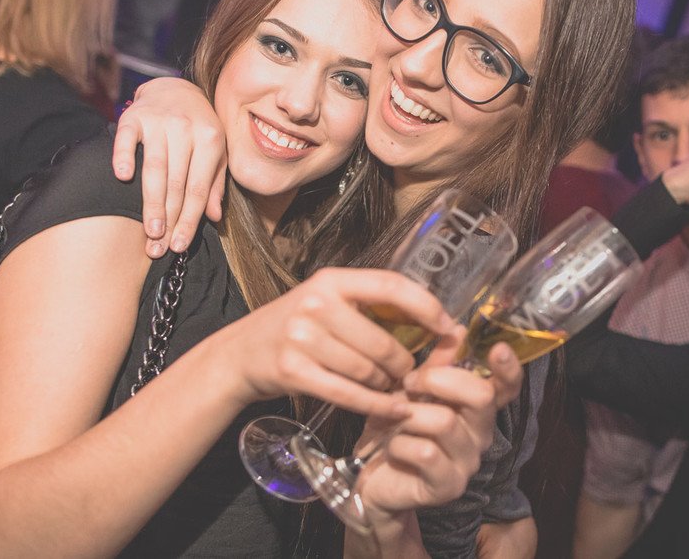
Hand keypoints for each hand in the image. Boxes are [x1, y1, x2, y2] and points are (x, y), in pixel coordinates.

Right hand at [111, 77, 227, 257]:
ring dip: (151, 203)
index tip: (179, 245)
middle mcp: (186, 129)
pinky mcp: (134, 116)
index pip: (199, 189)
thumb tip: (214, 217)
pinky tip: (122, 177)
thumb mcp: (216, 152)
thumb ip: (215, 183)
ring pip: (155, 169)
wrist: (175, 89)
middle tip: (159, 248)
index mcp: (211, 139)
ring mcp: (159, 121)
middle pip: (177, 184)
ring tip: (149, 231)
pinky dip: (124, 157)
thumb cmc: (199, 129)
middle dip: (169, 219)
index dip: (189, 220)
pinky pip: (127, 140)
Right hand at [211, 268, 459, 417]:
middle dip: (404, 363)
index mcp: (331, 280)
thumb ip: (367, 305)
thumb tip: (432, 320)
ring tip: (394, 388)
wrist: (240, 353)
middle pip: (382, 341)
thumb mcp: (325, 301)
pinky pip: (349, 394)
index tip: (448, 328)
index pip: (390, 286)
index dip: (426, 307)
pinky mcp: (293, 372)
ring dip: (388, 385)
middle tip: (412, 373)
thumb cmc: (296, 327)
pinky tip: (392, 409)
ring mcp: (301, 338)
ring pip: (367, 370)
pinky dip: (376, 405)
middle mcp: (315, 304)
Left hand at [355, 340, 523, 519]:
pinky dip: (399, 444)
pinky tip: (392, 448)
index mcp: (474, 407)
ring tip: (394, 420)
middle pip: (481, 396)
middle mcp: (480, 434)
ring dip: (410, 415)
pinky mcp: (448, 485)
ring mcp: (467, 462)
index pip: (506, 387)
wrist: (370, 477)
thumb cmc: (392, 427)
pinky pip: (425, 452)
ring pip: (445, 422)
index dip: (509, 368)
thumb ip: (435, 365)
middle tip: (409, 384)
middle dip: (438, 380)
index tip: (498, 348)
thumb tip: (457, 330)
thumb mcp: (409, 391)